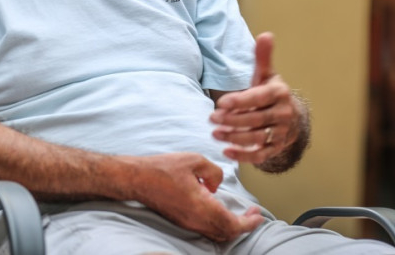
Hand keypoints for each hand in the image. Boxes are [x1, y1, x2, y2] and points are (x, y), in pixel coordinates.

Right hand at [127, 153, 263, 241]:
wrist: (136, 178)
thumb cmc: (163, 168)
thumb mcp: (195, 160)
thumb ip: (214, 172)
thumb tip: (217, 185)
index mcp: (201, 207)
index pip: (232, 224)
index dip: (249, 223)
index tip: (258, 215)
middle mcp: (195, 220)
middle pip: (226, 233)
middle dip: (243, 225)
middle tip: (252, 213)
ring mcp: (187, 223)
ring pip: (216, 233)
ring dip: (231, 225)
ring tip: (240, 212)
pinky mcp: (181, 221)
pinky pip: (205, 229)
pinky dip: (218, 223)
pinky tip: (218, 207)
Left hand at [210, 32, 303, 165]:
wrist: (291, 117)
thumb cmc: (271, 93)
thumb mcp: (266, 75)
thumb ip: (263, 57)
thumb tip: (265, 35)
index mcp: (279, 93)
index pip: (258, 98)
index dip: (239, 101)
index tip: (220, 103)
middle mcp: (283, 114)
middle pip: (255, 119)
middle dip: (232, 120)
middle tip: (212, 118)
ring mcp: (281, 133)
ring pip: (256, 138)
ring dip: (234, 137)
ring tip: (215, 133)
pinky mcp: (276, 148)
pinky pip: (260, 155)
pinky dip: (243, 156)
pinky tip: (226, 151)